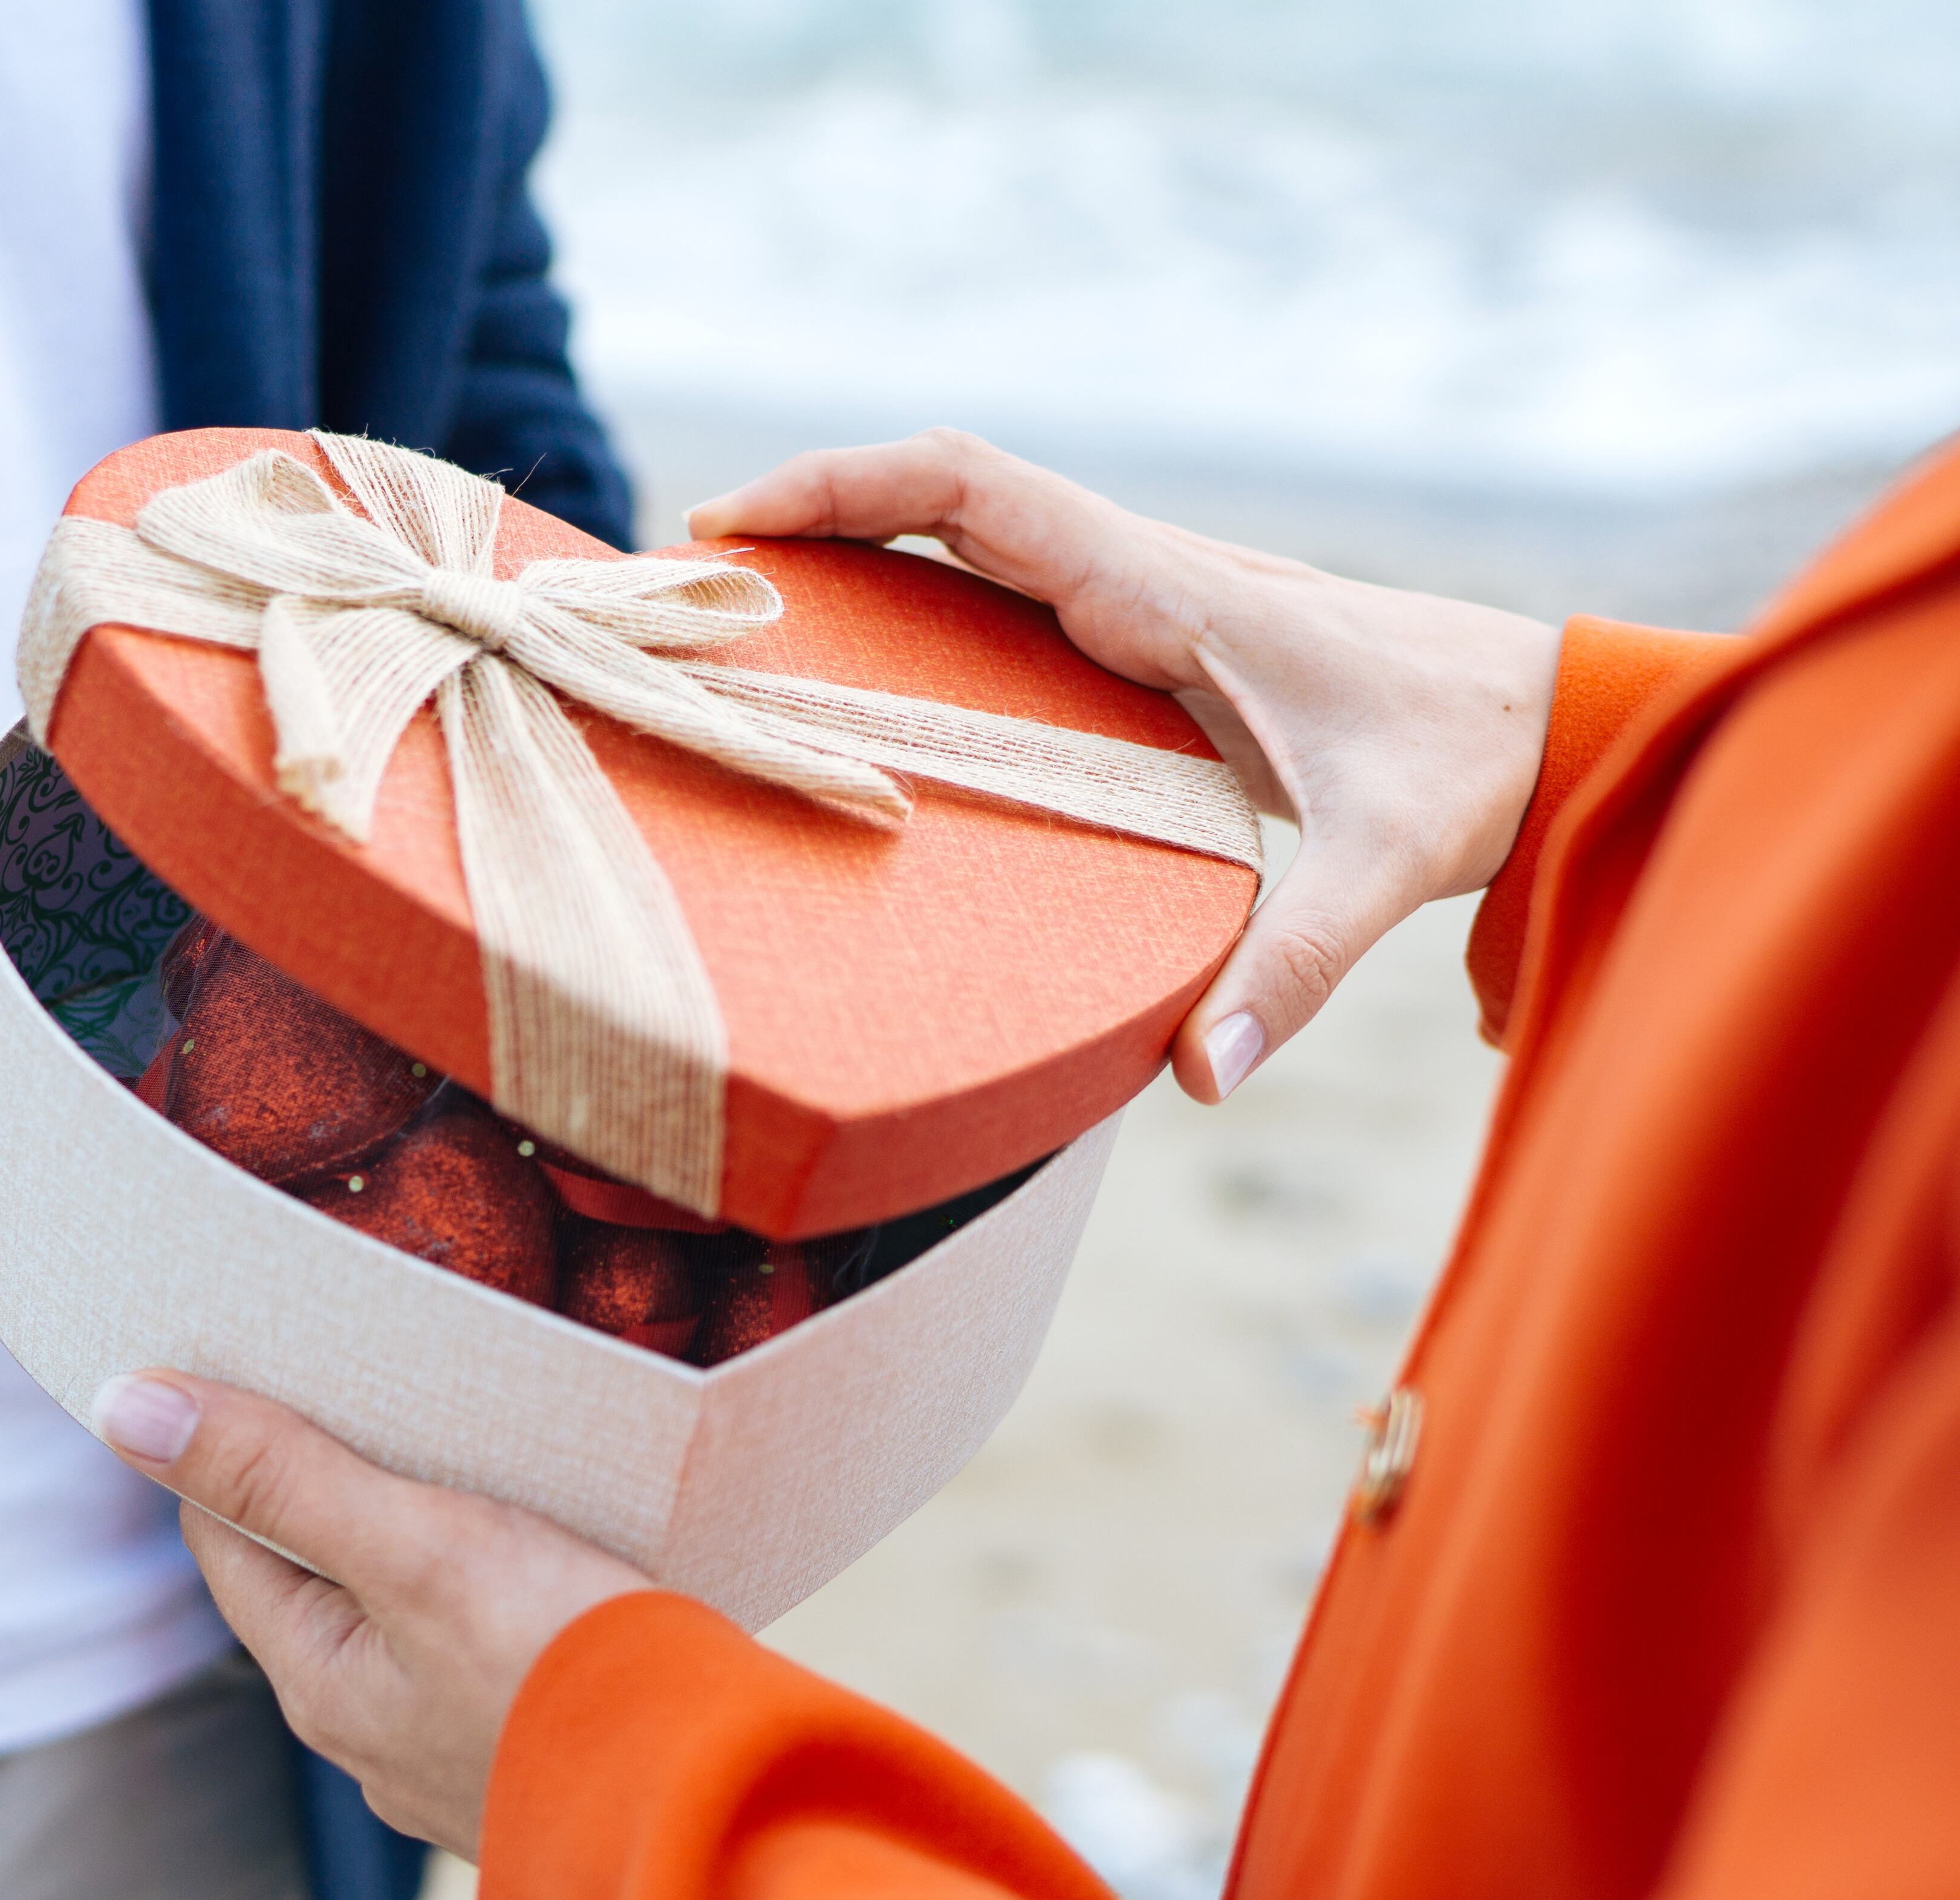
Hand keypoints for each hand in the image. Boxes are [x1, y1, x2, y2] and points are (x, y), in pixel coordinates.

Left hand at [89, 1371, 648, 1855]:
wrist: (718, 1796)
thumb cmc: (567, 1672)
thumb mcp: (413, 1545)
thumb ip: (279, 1476)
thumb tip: (128, 1411)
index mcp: (319, 1678)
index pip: (224, 1530)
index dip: (231, 1437)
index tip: (267, 1358)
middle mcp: (371, 1726)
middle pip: (310, 1567)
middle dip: (329, 1476)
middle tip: (376, 1385)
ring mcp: (453, 1744)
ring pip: (401, 1605)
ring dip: (418, 1528)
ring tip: (465, 1454)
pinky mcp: (533, 1738)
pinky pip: (480, 1639)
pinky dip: (490, 1580)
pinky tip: (541, 1548)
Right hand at [690, 431, 1560, 1099]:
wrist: (1542, 713)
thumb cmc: (1465, 762)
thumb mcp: (1388, 858)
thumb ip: (1294, 967)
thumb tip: (1197, 1079)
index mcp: (1169, 586)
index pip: (973, 489)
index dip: (842, 486)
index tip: (732, 523)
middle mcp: (1138, 567)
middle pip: (938, 491)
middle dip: (810, 510)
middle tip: (690, 576)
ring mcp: (1136, 592)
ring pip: (963, 531)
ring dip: (854, 546)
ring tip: (743, 614)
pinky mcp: (1143, 632)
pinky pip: (999, 584)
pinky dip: (913, 593)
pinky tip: (863, 668)